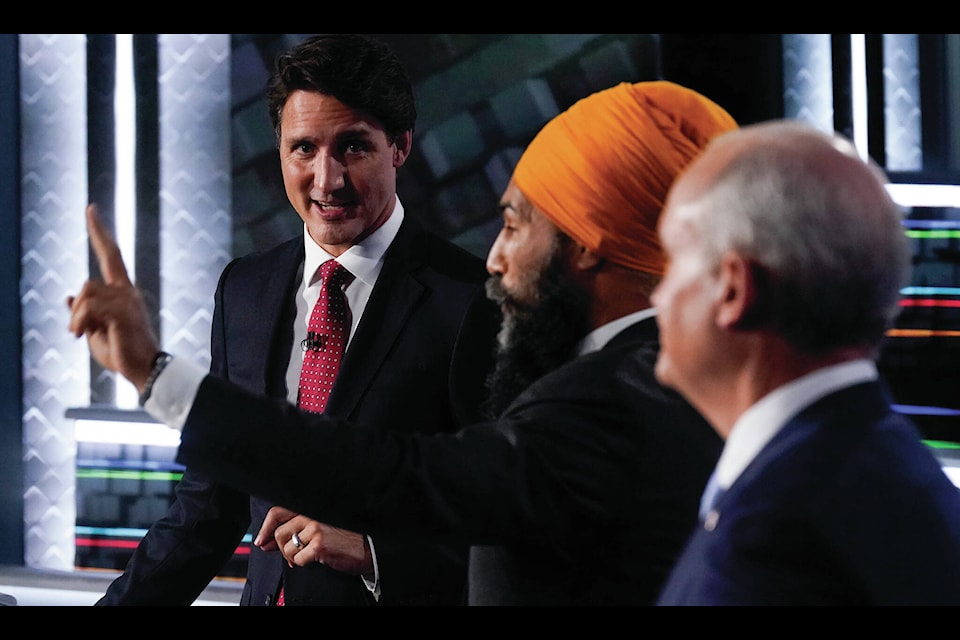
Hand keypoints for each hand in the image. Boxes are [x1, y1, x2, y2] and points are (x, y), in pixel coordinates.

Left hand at [67, 204, 159, 391]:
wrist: (143, 370)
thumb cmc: (121, 352)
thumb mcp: (95, 330)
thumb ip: (85, 312)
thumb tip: (70, 297)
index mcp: (123, 292)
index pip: (111, 254)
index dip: (99, 231)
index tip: (91, 208)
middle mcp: (127, 291)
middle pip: (87, 283)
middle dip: (77, 311)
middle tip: (77, 333)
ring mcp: (127, 301)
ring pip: (85, 294)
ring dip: (76, 319)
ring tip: (83, 336)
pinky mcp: (123, 312)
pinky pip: (88, 307)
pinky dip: (78, 323)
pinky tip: (83, 337)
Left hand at [256, 506, 372, 574]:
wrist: (367, 549)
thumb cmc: (344, 539)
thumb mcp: (318, 529)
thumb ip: (294, 531)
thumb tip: (267, 542)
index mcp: (311, 509)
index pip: (278, 511)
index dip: (265, 527)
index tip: (261, 539)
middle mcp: (312, 515)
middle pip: (279, 532)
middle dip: (280, 548)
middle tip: (289, 556)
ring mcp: (316, 529)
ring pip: (286, 547)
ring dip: (292, 557)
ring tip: (305, 557)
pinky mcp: (319, 544)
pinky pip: (297, 559)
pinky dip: (302, 563)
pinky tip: (313, 560)